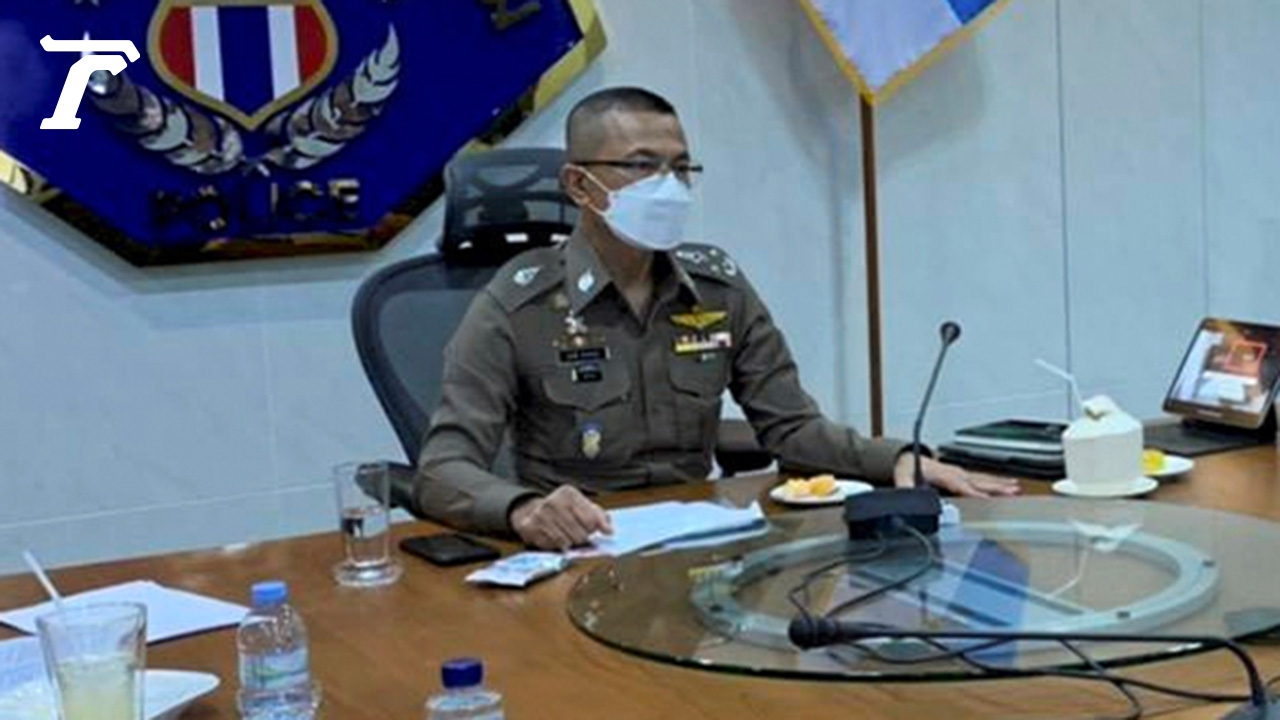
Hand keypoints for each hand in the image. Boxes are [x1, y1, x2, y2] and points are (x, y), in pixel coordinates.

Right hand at [509, 486, 612, 550]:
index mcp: (569, 494)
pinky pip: (551, 546)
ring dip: (569, 544)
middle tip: (577, 534)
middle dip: (581, 538)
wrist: (533, 511)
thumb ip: (600, 518)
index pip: (591, 520)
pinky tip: (553, 537)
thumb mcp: (583, 507)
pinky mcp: (529, 527)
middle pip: (580, 534)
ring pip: (566, 543)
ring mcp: (539, 514)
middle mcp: (552, 501)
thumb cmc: (565, 511)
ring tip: (566, 535)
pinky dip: (555, 546)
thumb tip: (609, 531)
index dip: (593, 529)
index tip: (589, 528)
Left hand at [894, 454, 1020, 497]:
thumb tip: (908, 495)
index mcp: (942, 474)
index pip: (960, 485)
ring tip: (1015, 488)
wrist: (909, 457)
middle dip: (995, 486)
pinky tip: (1007, 485)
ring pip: (983, 478)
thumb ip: (905, 487)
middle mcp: (954, 472)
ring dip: (1000, 483)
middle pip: (977, 481)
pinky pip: (982, 479)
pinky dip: (996, 482)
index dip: (973, 491)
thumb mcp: (902, 477)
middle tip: (1012, 491)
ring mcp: (960, 472)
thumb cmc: (909, 467)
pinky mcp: (963, 474)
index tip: (987, 498)